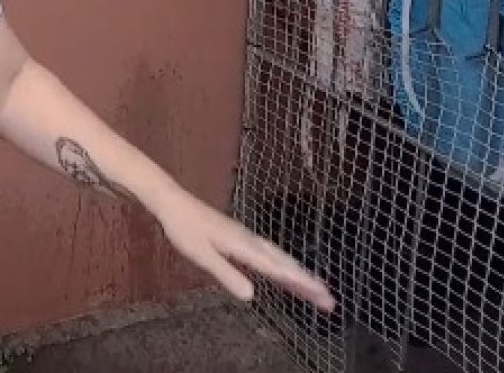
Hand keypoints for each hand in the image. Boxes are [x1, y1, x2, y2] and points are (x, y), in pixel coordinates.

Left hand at [153, 191, 335, 312]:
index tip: (322, 295)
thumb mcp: (202, 256)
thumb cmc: (184, 230)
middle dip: (309, 282)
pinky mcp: (242, 236)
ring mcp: (248, 237)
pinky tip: (286, 272)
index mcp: (244, 246)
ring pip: (281, 258)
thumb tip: (251, 296)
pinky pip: (270, 253)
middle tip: (329, 301)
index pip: (278, 269)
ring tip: (317, 290)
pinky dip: (284, 265)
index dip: (301, 283)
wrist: (174, 203)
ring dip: (300, 274)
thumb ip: (226, 274)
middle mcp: (251, 241)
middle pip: (286, 264)